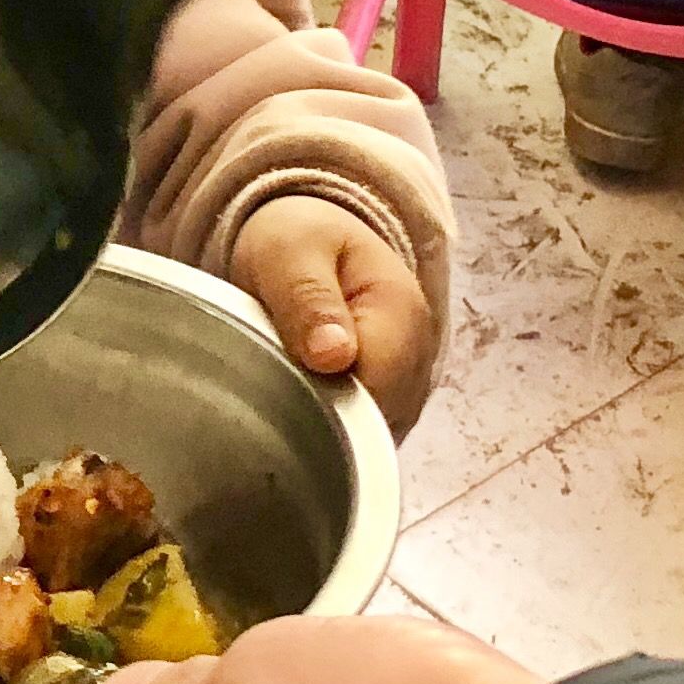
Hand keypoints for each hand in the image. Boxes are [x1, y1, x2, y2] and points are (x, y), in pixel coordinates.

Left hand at [232, 195, 438, 430]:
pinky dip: (324, 431)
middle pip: (371, 426)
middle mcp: (417, 362)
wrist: (312, 243)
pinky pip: (357, 441)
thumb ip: (309, 300)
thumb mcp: (290, 253)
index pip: (371, 393)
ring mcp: (405, 390)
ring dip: (318, 428)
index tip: (273, 388)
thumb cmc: (299, 244)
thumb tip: (333, 357)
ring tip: (278, 388)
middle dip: (316, 420)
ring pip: (364, 441)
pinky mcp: (386, 408)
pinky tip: (294, 405)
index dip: (319, 403)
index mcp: (402, 316)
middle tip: (266, 387)